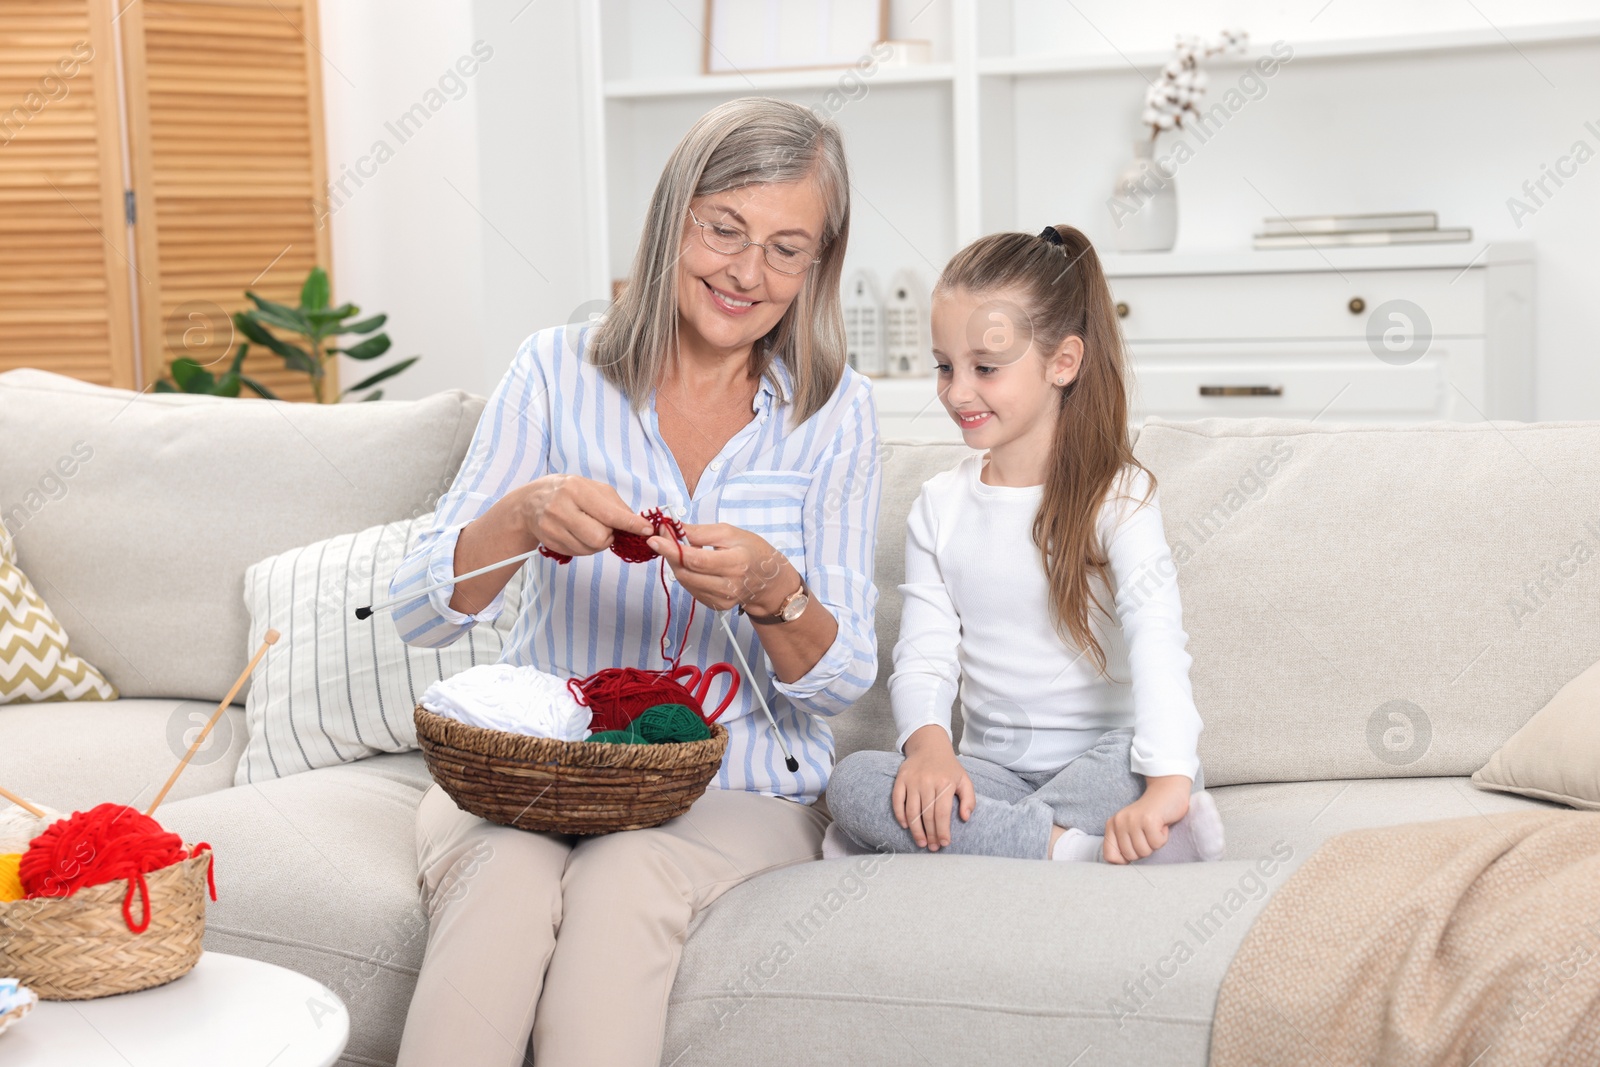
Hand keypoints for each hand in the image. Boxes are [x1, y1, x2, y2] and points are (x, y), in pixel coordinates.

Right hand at [518, 474, 651, 558]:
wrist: (531, 502)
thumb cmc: (568, 492)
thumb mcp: (592, 488)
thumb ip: (616, 504)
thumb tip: (637, 523)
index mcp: (576, 489)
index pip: (609, 513)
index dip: (631, 524)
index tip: (646, 530)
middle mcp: (561, 507)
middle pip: (600, 537)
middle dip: (609, 536)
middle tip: (606, 527)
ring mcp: (552, 526)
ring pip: (590, 548)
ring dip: (598, 543)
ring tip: (590, 528)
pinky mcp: (549, 541)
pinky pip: (579, 553)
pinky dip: (585, 547)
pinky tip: (578, 534)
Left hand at [649, 522, 791, 612]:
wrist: (768, 580)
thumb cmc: (751, 551)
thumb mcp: (729, 533)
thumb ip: (699, 532)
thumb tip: (672, 528)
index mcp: (735, 563)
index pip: (695, 559)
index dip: (671, 549)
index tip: (654, 538)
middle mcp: (728, 586)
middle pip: (686, 572)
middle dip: (669, 554)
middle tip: (663, 538)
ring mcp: (722, 599)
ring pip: (685, 582)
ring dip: (676, 564)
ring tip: (680, 549)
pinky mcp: (716, 605)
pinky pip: (691, 589)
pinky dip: (686, 574)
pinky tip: (692, 565)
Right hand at [892, 725, 974, 850]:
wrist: (930, 746)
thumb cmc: (949, 767)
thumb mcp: (964, 780)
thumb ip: (969, 799)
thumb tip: (965, 818)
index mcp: (945, 783)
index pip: (942, 813)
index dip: (943, 831)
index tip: (945, 843)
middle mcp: (928, 781)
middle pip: (927, 815)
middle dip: (930, 834)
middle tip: (933, 847)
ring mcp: (912, 780)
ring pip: (912, 811)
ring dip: (916, 830)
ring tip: (921, 842)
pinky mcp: (901, 779)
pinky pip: (897, 801)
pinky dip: (900, 815)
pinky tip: (906, 826)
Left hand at [1102, 775, 1191, 863]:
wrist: (1167, 791)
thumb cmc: (1151, 815)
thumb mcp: (1131, 829)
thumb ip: (1123, 845)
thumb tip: (1121, 865)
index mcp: (1112, 825)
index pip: (1109, 856)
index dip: (1125, 859)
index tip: (1135, 848)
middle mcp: (1119, 821)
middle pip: (1130, 856)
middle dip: (1144, 849)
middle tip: (1148, 833)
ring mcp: (1133, 820)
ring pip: (1144, 851)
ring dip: (1154, 843)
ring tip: (1154, 828)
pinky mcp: (1148, 820)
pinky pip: (1156, 843)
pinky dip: (1163, 838)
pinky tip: (1161, 824)